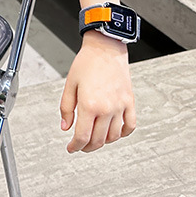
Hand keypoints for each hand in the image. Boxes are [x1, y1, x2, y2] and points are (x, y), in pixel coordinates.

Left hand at [59, 30, 135, 152]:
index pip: (82, 136)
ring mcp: (120, 106)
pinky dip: (122, 134)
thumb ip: (66, 108)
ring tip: (95, 138)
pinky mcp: (130, 102)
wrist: (106, 48)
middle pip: (98, 140)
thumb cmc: (86, 63)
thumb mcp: (69, 85)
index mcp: (89, 105)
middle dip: (87, 147)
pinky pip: (130, 126)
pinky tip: (114, 133)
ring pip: (113, 136)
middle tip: (80, 146)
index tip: (71, 148)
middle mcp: (106, 108)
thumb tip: (65, 127)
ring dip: (103, 142)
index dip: (75, 146)